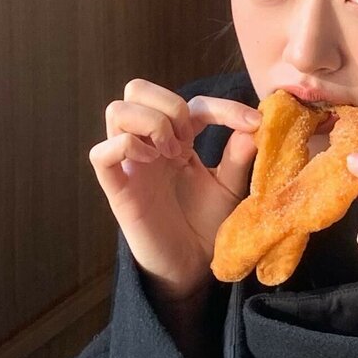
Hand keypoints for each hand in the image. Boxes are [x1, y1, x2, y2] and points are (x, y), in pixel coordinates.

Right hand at [89, 78, 261, 301]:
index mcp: (178, 140)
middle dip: (169, 104)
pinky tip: (152, 162)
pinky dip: (128, 146)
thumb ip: (239, 156)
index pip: (191, 102)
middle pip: (136, 89)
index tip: (254, 124)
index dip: (224, 106)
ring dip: (150, 122)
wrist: (193, 267)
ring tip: (172, 152)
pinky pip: (101, 153)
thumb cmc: (207, 225)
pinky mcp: (116, 188)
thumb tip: (255, 125)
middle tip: (190, 138)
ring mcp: (129, 164)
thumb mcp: (230, 186)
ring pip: (115, 110)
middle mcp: (149, 144)